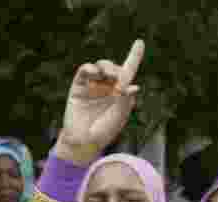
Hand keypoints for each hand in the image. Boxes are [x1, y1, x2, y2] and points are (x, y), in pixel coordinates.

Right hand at [56, 39, 144, 164]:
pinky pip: (84, 71)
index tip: (139, 42)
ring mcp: (92, 86)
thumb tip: (133, 85)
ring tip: (106, 75)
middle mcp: (107, 87)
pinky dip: (90, 68)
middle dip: (116, 68)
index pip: (128, 72)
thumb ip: (125, 100)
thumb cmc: (103, 132)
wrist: (83, 142)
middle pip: (114, 68)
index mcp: (120, 93)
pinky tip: (95, 73)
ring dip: (105, 66)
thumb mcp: (119, 117)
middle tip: (117, 78)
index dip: (134, 57)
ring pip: (100, 66)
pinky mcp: (78, 87)